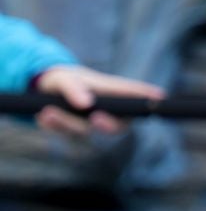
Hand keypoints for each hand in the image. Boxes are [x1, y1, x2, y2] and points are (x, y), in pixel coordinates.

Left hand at [29, 66, 163, 136]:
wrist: (38, 89)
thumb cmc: (60, 79)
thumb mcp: (63, 78)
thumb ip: (74, 89)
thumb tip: (87, 104)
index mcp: (107, 90)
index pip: (131, 93)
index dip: (147, 96)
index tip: (162, 97)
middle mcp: (103, 108)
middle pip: (118, 123)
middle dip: (109, 124)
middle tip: (96, 118)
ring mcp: (88, 120)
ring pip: (85, 130)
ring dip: (66, 123)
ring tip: (48, 112)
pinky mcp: (72, 128)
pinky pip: (65, 133)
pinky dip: (53, 125)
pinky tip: (44, 116)